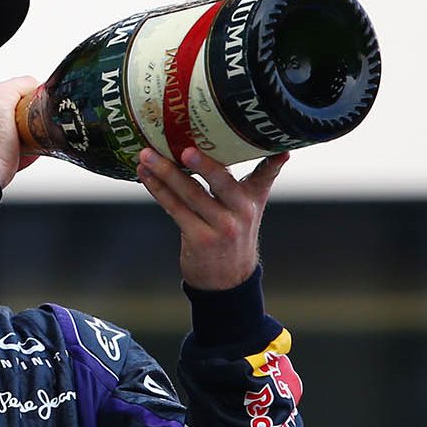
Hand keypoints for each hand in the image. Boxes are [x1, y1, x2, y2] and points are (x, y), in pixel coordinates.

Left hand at [137, 147, 288, 290]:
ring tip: (146, 155)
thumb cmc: (235, 232)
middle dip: (202, 164)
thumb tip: (280, 150)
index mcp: (253, 199)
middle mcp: (241, 212)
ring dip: (164, 172)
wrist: (227, 279)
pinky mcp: (198, 238)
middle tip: (184, 148)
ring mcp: (220, 226)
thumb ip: (261, 177)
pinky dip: (157, 189)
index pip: (265, 174)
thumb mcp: (252, 205)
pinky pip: (174, 208)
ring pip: (190, 193)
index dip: (270, 161)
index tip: (266, 147)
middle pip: (220, 181)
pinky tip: (145, 174)